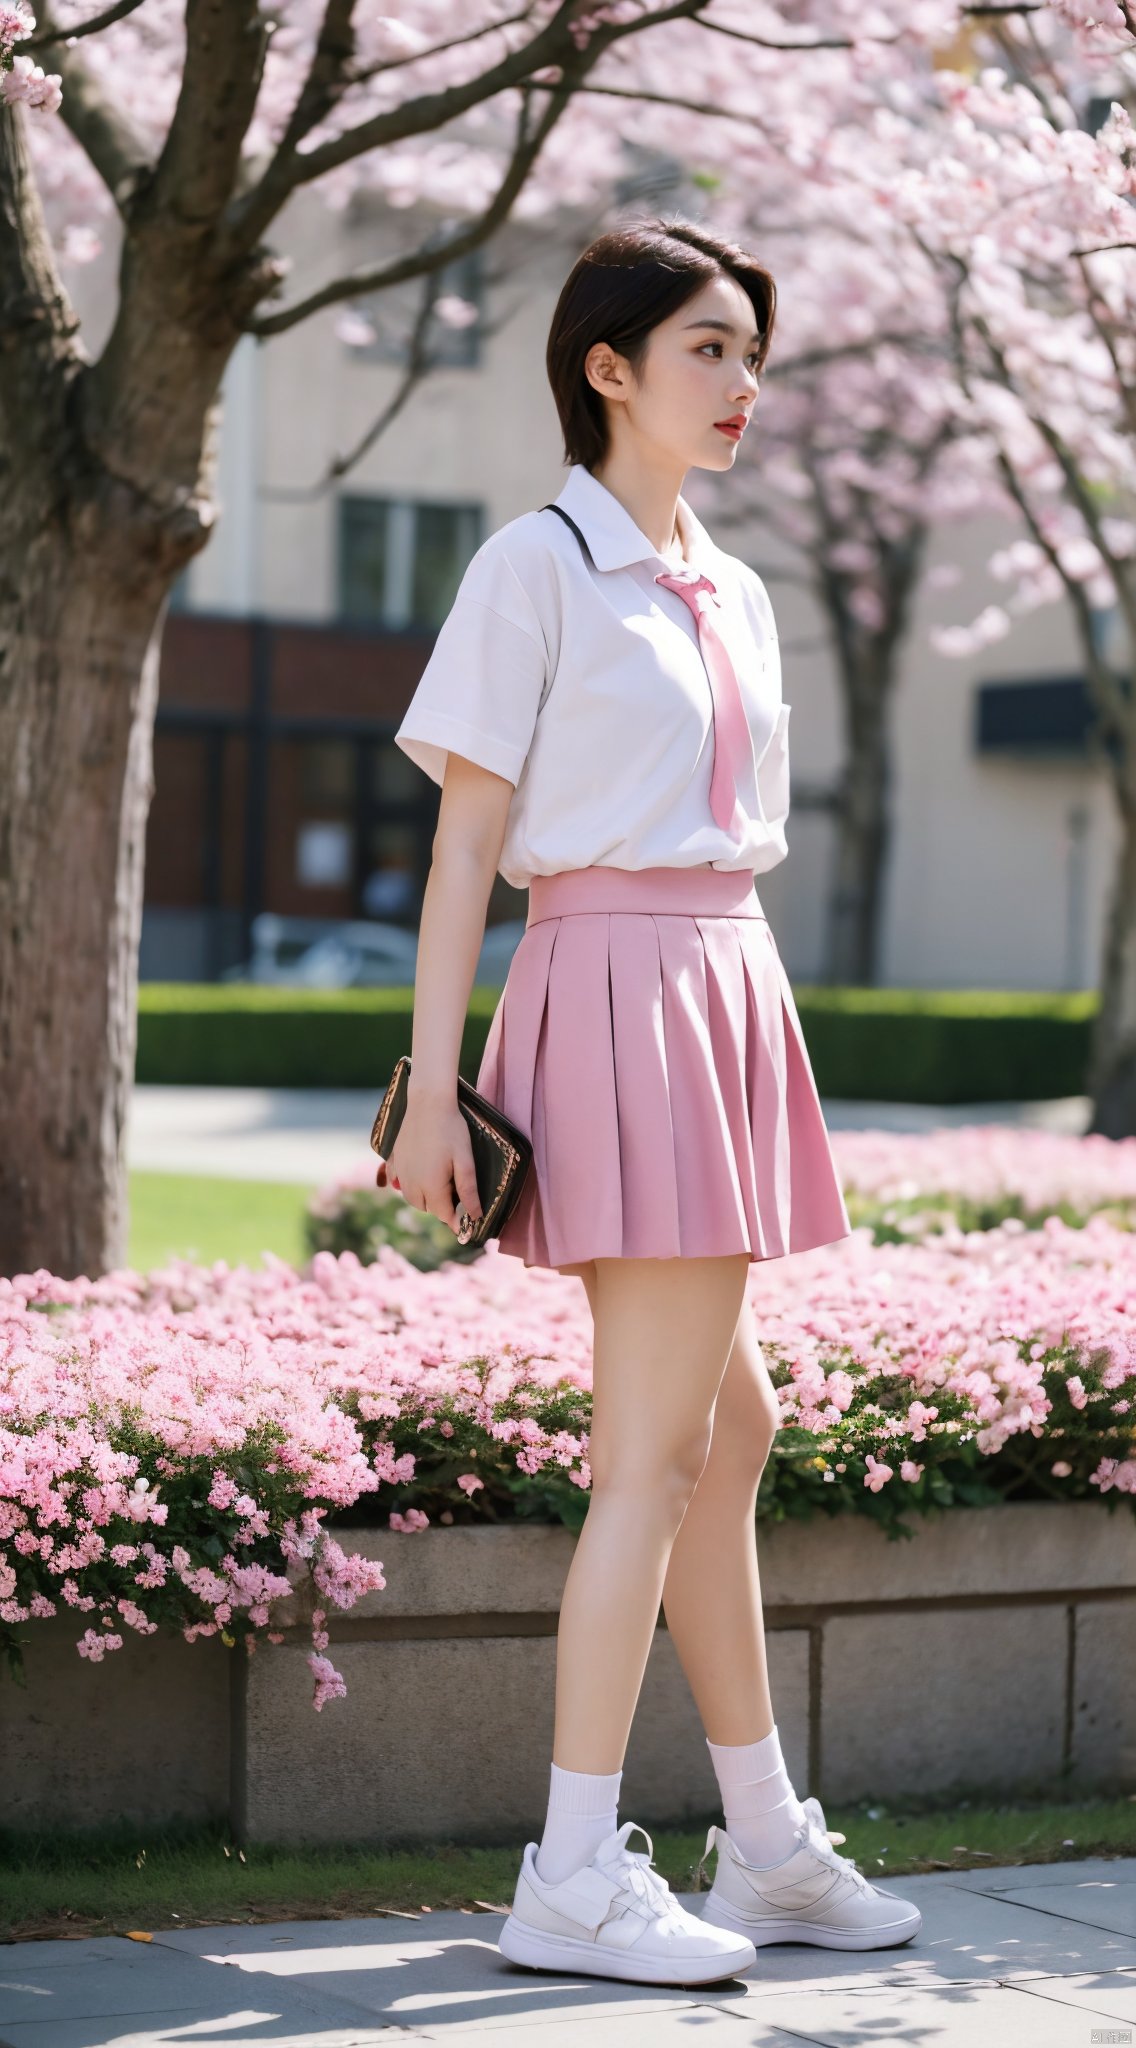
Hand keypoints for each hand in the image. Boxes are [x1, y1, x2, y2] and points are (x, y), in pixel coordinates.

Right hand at [377, 1100, 483, 1236]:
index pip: (443, 1214)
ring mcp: (400, 1172)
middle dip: (441, 1207)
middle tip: (457, 1194)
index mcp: (430, 1186)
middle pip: (427, 1208)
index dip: (456, 1220)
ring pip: (412, 1197)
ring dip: (426, 1197)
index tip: (467, 1222)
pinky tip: (421, 1173)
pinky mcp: (395, 1160)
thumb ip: (468, 1190)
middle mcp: (411, 1183)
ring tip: (441, 1183)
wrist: (428, 1102)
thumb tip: (475, 1217)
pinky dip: (411, 1184)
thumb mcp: (465, 1161)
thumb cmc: (451, 1130)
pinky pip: (400, 1182)